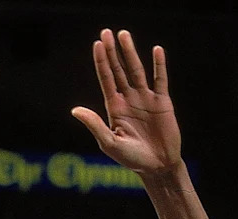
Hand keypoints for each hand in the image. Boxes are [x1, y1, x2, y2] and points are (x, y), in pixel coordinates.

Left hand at [72, 29, 180, 176]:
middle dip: (113, 52)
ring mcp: (145, 98)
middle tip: (107, 32)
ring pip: (137, 70)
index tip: (97, 44)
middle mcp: (129, 99)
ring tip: (123, 34)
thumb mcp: (110, 143)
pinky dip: (159, 65)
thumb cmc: (131, 159)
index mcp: (114, 108)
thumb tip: (74, 110)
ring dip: (130, 53)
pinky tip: (156, 50)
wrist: (157, 167)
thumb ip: (95, 124)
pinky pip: (161, 79)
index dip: (101, 62)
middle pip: (119, 70)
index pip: (106, 79)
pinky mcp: (162, 101)